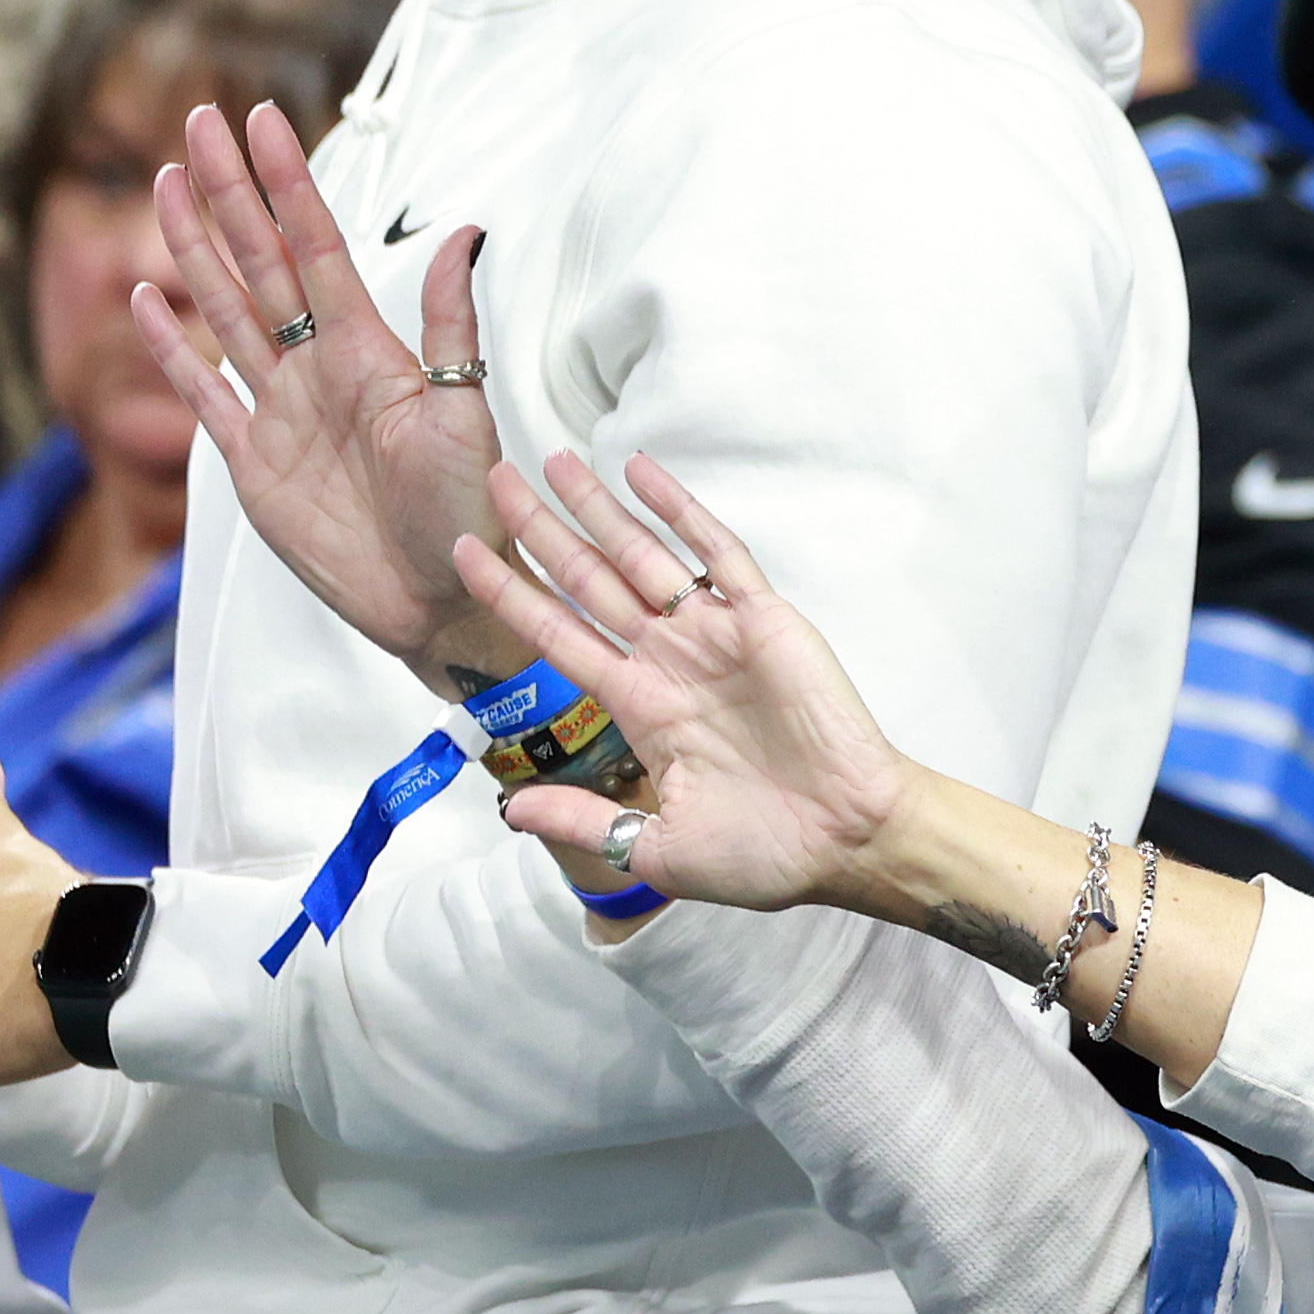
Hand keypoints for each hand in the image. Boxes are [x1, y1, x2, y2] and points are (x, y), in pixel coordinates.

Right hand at [137, 103, 505, 686]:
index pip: (316, 245)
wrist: (442, 598)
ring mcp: (280, 413)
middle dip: (229, 192)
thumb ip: (448, 329)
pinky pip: (204, 395)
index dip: (286, 183)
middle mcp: (318, 368)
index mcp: (368, 350)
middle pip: (260, 262)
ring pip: (226, 311)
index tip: (263, 118)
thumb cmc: (469, 511)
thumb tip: (467, 234)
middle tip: (199, 120)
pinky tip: (146, 300)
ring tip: (169, 183)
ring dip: (195, 249)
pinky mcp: (251, 466)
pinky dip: (172, 349)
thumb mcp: (463, 414)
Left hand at [458, 453, 918, 913]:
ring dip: (599, 509)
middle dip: (542, 532)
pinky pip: (716, 553)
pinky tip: (643, 472)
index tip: (465, 551)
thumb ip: (585, 819)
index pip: (558, 635)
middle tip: (497, 479)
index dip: (510, 593)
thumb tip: (510, 807)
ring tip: (555, 461)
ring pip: (642, 556)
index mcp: (641, 709)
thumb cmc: (764, 852)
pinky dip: (679, 510)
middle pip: (589, 581)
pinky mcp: (763, 620)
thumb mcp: (656, 849)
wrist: (848, 839)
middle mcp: (668, 661)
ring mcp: (715, 635)